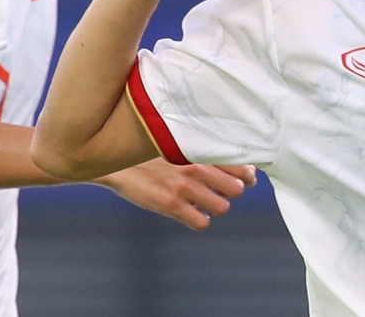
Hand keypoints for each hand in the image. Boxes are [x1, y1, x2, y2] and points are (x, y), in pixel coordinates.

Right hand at [96, 158, 257, 230]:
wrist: (117, 159)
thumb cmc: (150, 150)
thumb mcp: (178, 141)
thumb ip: (203, 149)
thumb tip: (231, 161)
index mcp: (200, 149)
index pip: (241, 165)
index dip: (247, 175)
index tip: (244, 178)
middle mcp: (197, 167)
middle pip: (238, 189)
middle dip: (233, 191)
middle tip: (222, 190)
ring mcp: (184, 187)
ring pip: (223, 207)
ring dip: (217, 206)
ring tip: (205, 201)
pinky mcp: (171, 205)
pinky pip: (202, 222)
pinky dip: (200, 219)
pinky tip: (191, 212)